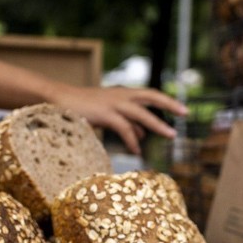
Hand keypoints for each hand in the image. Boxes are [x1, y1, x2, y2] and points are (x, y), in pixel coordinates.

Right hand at [48, 85, 187, 154]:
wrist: (57, 99)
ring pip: (141, 113)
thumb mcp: (108, 113)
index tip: (181, 108)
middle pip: (151, 96)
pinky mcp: (104, 114)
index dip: (166, 100)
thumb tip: (142, 133)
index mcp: (122, 93)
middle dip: (170, 104)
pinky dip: (132, 139)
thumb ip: (126, 121)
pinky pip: (124, 127)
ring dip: (157, 125)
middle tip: (185, 113)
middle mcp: (120, 94)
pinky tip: (137, 150)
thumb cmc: (81, 107)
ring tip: (171, 135)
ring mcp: (112, 103)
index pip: (149, 94)